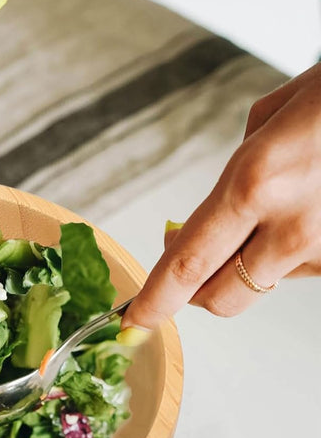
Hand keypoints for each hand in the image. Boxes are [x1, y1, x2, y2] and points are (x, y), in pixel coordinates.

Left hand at [122, 61, 320, 335]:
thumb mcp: (271, 117)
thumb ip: (233, 176)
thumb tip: (208, 217)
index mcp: (253, 183)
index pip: (187, 264)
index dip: (156, 300)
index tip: (135, 320)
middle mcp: (291, 225)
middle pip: (221, 298)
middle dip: (195, 293)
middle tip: (191, 271)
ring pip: (266, 284)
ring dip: (252, 264)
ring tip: (278, 209)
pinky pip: (307, 269)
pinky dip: (293, 251)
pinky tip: (310, 209)